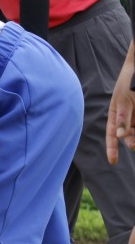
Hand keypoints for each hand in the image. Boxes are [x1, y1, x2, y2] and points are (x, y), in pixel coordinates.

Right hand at [106, 47, 134, 163]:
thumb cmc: (130, 82)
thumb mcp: (124, 100)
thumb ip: (123, 117)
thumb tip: (120, 136)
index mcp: (116, 114)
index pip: (112, 134)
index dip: (112, 148)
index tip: (113, 162)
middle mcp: (127, 117)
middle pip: (128, 136)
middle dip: (131, 142)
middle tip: (134, 144)